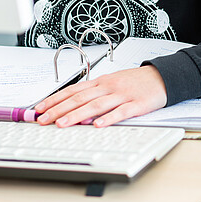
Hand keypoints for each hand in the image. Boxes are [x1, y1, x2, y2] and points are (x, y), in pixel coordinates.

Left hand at [34, 65, 167, 127]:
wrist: (161, 76)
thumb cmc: (134, 81)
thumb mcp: (111, 82)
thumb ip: (93, 94)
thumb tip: (71, 107)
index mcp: (100, 82)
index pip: (72, 90)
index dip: (54, 100)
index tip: (39, 109)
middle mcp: (108, 87)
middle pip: (80, 98)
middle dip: (59, 109)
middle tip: (43, 120)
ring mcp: (122, 95)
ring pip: (96, 105)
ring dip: (77, 115)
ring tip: (62, 124)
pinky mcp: (137, 104)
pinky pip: (121, 112)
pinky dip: (109, 118)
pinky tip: (98, 125)